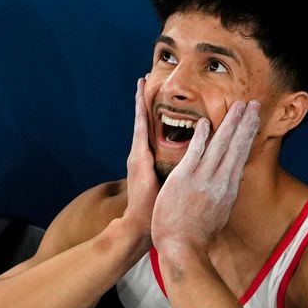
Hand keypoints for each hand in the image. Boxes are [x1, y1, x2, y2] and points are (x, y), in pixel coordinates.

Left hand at [122, 77, 158, 242]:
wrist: (140, 226)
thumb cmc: (146, 206)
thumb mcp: (146, 180)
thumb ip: (144, 163)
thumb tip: (143, 146)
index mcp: (139, 153)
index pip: (140, 120)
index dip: (140, 101)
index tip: (141, 81)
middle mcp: (139, 153)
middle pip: (142, 120)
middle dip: (144, 101)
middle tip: (147, 80)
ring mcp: (143, 160)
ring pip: (148, 130)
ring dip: (151, 113)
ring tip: (156, 96)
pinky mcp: (148, 167)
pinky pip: (153, 143)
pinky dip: (157, 130)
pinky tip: (168, 126)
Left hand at [151, 100, 259, 259]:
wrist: (183, 249)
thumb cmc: (197, 237)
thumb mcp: (219, 215)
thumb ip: (224, 197)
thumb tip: (229, 187)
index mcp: (228, 189)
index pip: (241, 156)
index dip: (248, 136)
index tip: (254, 120)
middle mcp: (220, 181)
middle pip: (236, 146)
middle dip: (245, 123)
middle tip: (253, 104)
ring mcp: (203, 179)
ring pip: (220, 146)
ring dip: (230, 123)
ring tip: (238, 105)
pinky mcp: (184, 180)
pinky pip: (195, 153)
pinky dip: (201, 137)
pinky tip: (205, 122)